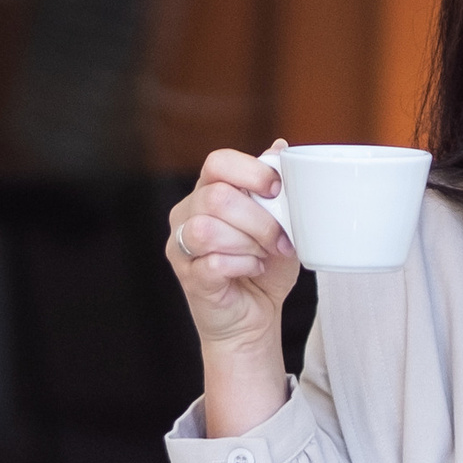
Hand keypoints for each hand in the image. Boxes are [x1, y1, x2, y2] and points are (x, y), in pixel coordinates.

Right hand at [165, 146, 299, 436]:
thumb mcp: (279, 223)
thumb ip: (275, 188)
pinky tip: (252, 269)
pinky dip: (241, 265)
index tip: (278, 190)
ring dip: (247, 243)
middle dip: (258, 220)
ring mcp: (182, 245)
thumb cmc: (264, 266)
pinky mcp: (187, 276)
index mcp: (208, 190)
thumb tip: (280, 146)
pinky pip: (211, 262)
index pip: (217, 162)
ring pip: (207, 229)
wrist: (255, 316)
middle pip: (216, 197)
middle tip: (280, 239)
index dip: (250, 172)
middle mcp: (187, 213)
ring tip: (262, 255)